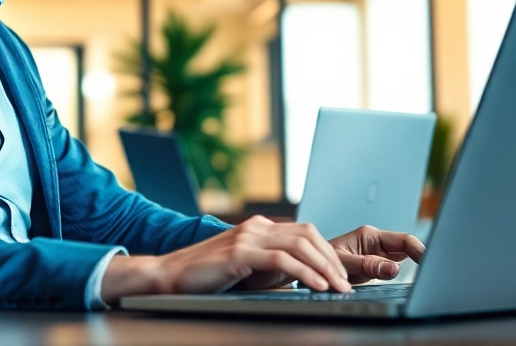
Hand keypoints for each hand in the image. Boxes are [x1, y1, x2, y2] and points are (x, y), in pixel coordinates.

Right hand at [99, 216, 350, 303]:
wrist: (169, 276)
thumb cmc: (206, 277)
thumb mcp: (246, 268)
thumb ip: (270, 267)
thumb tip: (301, 278)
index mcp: (259, 228)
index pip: (304, 233)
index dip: (327, 253)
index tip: (340, 275)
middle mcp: (256, 227)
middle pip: (308, 235)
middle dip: (331, 260)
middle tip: (345, 283)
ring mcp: (247, 237)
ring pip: (299, 245)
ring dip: (324, 267)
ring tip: (337, 287)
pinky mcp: (240, 253)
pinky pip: (281, 260)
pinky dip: (304, 273)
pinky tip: (316, 286)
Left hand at [327, 225, 425, 282]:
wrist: (311, 265)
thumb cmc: (322, 260)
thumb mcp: (344, 264)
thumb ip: (368, 265)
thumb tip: (394, 268)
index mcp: (370, 235)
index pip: (403, 240)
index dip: (420, 250)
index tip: (431, 261)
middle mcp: (376, 241)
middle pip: (407, 247)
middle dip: (422, 256)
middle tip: (434, 271)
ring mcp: (377, 251)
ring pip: (404, 256)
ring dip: (415, 264)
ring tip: (429, 274)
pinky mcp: (376, 262)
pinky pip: (395, 265)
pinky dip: (404, 271)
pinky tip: (414, 278)